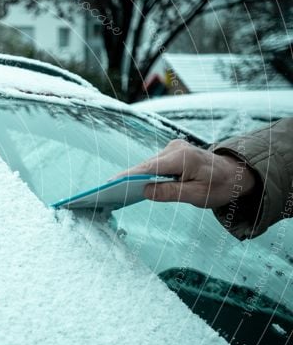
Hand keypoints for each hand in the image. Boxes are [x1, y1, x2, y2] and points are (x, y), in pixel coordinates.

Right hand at [112, 139, 256, 207]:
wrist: (236, 174)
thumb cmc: (220, 186)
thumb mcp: (197, 195)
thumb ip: (170, 192)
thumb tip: (145, 192)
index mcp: (183, 158)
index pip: (149, 168)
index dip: (128, 176)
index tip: (111, 183)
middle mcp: (175, 149)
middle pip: (145, 166)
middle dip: (129, 179)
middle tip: (109, 192)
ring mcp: (173, 149)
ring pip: (148, 166)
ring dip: (137, 178)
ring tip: (117, 191)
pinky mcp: (172, 153)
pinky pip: (154, 165)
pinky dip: (145, 175)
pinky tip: (134, 186)